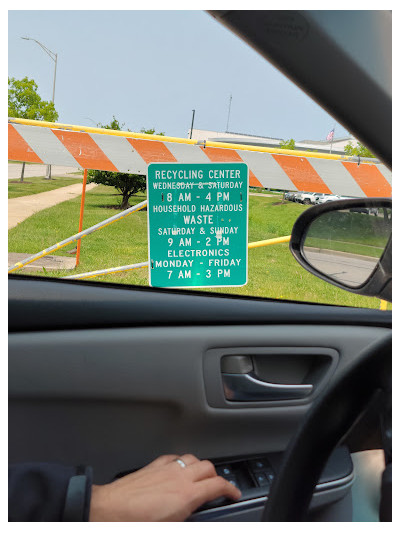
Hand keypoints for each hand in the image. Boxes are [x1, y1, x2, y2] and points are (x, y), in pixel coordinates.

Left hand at [89, 454, 240, 520]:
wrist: (110, 511)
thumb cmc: (135, 522)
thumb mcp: (170, 525)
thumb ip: (187, 516)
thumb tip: (192, 515)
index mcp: (187, 495)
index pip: (218, 485)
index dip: (230, 489)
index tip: (234, 493)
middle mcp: (179, 477)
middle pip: (208, 467)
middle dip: (217, 476)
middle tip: (217, 487)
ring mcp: (166, 469)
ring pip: (192, 459)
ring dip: (200, 467)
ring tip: (199, 477)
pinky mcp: (152, 466)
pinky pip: (173, 458)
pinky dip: (180, 462)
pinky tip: (177, 469)